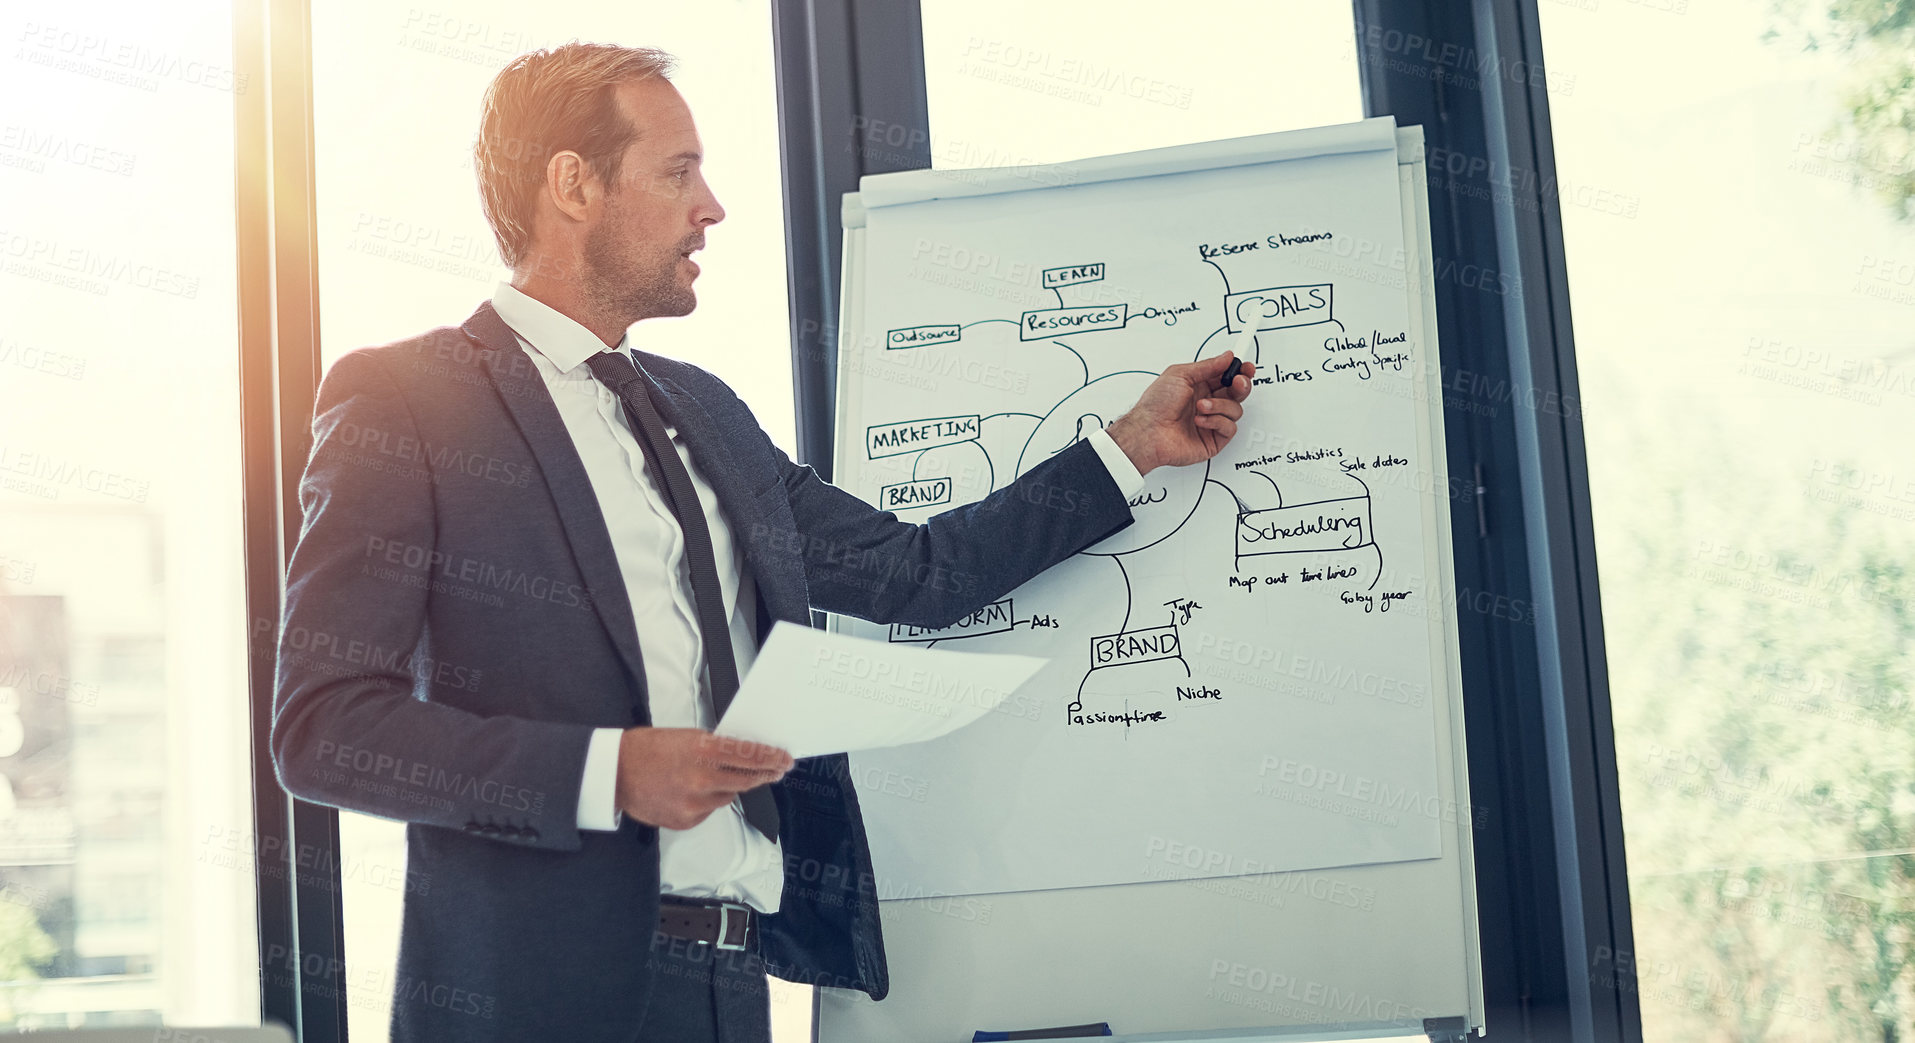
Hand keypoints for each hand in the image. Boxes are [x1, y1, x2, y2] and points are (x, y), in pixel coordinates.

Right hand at [614, 727, 793, 829]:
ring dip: (731, 786)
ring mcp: (695, 803)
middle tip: (777, 770)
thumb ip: (716, 747)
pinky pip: (710, 810)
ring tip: (717, 777)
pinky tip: (693, 791)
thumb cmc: (647, 750)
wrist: (615, 773)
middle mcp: (702, 780)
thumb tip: (742, 754)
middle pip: (747, 780)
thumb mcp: (687, 737)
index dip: (771, 758)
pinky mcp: (687, 820)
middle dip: (765, 774)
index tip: (783, 759)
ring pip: (728, 796)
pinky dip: (708, 801)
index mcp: (704, 752)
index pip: (750, 755)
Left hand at [1105, 351, 1254, 473]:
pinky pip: (1229, 428)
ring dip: (1219, 405)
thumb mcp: (1180, 374)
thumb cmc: (1156, 405)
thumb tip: (1226, 357)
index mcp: (1199, 386)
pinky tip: (1200, 421)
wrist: (1148, 432)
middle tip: (1236, 382)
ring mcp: (1211, 421)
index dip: (1239, 371)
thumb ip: (1207, 366)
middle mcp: (1207, 403)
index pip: (1226, 376)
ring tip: (1201, 406)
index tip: (1246, 367)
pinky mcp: (1213, 439)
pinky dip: (1216, 421)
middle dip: (1240, 385)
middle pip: (1237, 392)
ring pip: (1235, 409)